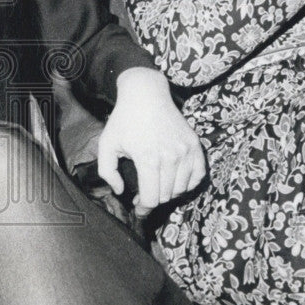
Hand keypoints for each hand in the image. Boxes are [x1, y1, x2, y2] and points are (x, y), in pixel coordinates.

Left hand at [97, 67, 205, 216]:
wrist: (146, 95)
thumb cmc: (124, 120)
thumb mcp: (106, 144)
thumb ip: (107, 172)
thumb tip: (121, 191)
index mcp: (148, 159)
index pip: (151, 198)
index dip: (143, 208)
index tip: (138, 209)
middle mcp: (170, 157)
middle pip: (166, 196)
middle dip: (153, 200)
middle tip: (143, 194)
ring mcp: (186, 151)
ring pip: (181, 189)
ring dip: (169, 192)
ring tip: (157, 185)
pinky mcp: (195, 145)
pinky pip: (198, 176)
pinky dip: (188, 183)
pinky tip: (175, 179)